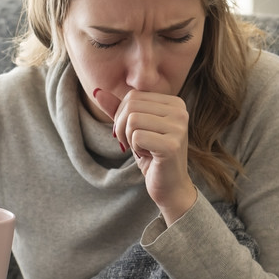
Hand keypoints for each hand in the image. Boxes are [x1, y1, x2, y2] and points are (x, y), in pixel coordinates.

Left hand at [94, 88, 197, 223]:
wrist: (169, 186)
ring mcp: (178, 128)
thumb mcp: (133, 129)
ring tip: (143, 149)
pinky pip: (136, 137)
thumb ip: (118, 109)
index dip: (122, 116)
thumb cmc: (152, 155)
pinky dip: (136, 149)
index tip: (132, 134)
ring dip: (129, 139)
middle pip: (131, 106)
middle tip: (132, 144)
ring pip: (132, 120)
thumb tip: (97, 92)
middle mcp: (180, 111)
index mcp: (174, 103)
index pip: (133, 96)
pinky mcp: (172, 145)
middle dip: (122, 127)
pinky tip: (149, 156)